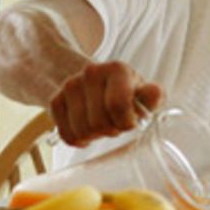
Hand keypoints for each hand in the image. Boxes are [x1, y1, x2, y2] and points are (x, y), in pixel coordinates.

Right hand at [48, 61, 163, 146]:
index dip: (125, 123)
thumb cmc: (127, 93)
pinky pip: (67, 135)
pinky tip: (88, 128)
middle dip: (111, 130)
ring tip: (103, 124)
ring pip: (82, 131)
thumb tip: (154, 93)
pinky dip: (80, 140)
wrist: (98, 84)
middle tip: (115, 123)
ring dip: (95, 135)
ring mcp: (70, 86)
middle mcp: (91, 73)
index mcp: (117, 69)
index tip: (130, 122)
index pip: (117, 105)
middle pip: (99, 122)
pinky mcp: (56, 101)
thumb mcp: (143, 93)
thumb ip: (152, 96)